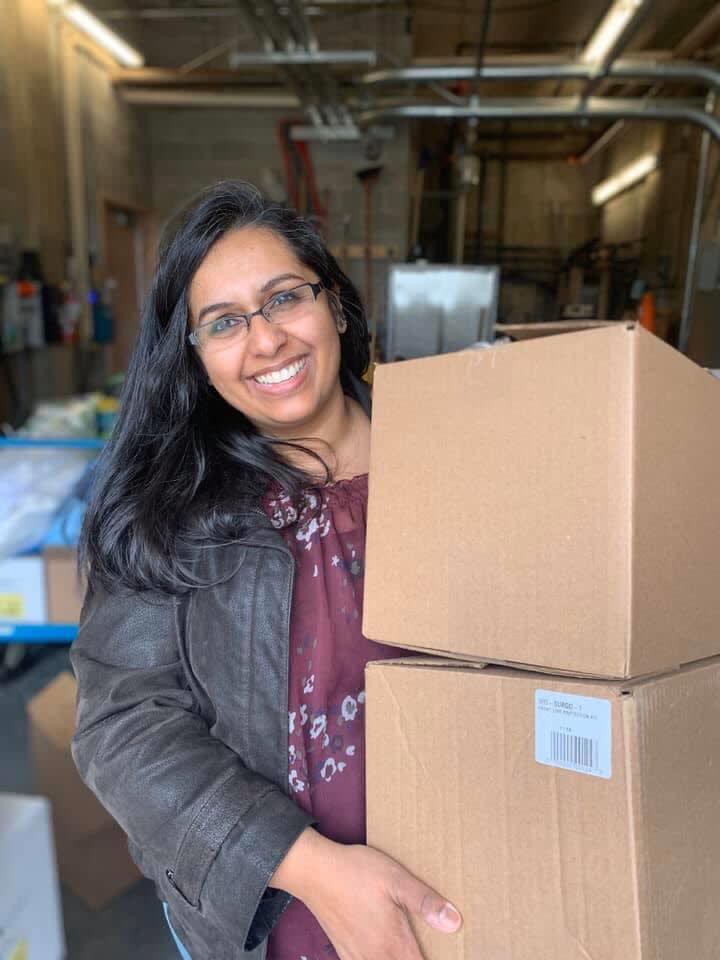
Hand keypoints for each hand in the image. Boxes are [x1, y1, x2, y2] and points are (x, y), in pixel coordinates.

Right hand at [272, 829, 461, 959]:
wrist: (314, 871)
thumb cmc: (356, 872)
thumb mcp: (396, 879)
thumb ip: (425, 902)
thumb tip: (455, 923)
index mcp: (394, 943)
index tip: (449, 955)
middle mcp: (376, 957)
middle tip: (424, 949)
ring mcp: (357, 956)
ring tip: (407, 950)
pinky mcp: (344, 950)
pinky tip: (382, 952)